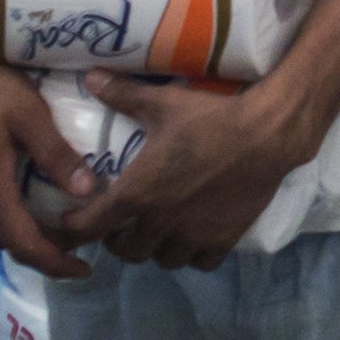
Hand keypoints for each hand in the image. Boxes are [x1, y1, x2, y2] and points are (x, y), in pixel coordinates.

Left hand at [58, 73, 299, 271]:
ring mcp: (192, 236)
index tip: (73, 221)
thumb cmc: (209, 118)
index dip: (76, 227)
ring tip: (157, 230)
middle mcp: (159, 223)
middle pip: (125, 251)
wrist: (265, 135)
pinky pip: (197, 263)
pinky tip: (193, 236)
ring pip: (161, 260)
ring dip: (154, 248)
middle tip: (121, 222)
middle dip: (118, 239)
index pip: (91, 226)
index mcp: (137, 194)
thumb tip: (89, 76)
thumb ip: (122, 94)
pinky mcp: (221, 241)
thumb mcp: (162, 103)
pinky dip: (191, 254)